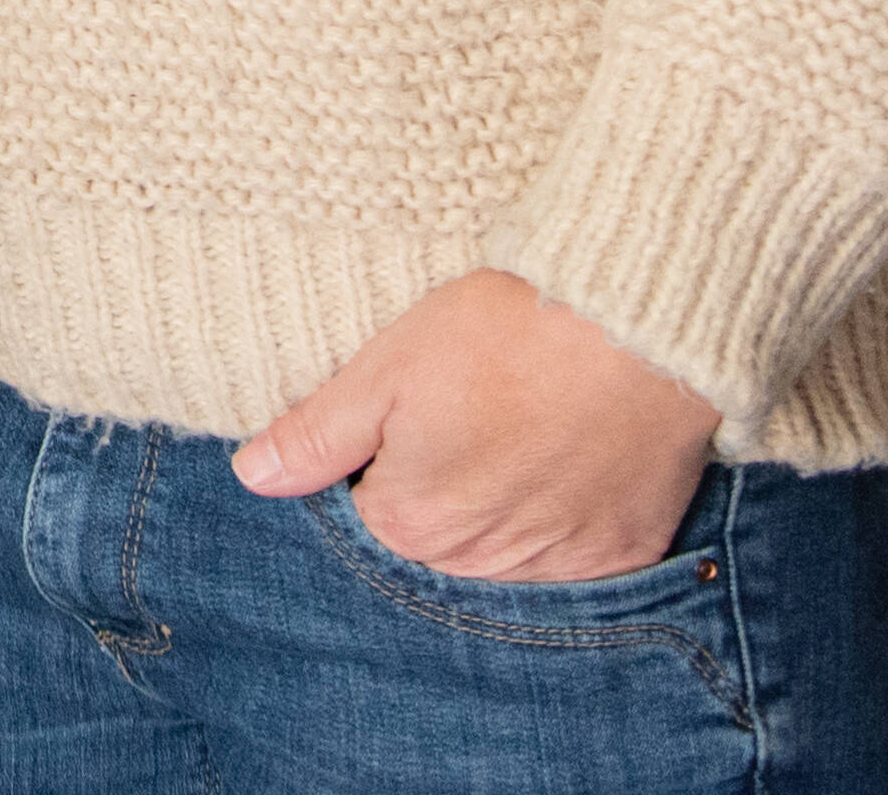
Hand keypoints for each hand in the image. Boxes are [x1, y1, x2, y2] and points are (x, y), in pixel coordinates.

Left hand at [232, 269, 718, 581]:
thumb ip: (317, 435)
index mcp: (410, 522)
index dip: (386, 448)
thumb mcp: (387, 368)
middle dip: (444, 479)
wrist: (635, 325)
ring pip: (503, 545)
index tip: (418, 402)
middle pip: (437, 532)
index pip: (368, 506)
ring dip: (504, 500)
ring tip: (526, 420)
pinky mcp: (621, 551)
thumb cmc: (504, 333)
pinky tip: (573, 450)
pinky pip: (575, 549)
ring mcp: (558, 563)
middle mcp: (480, 562)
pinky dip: (569, 510)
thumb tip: (253, 478)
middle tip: (477, 402)